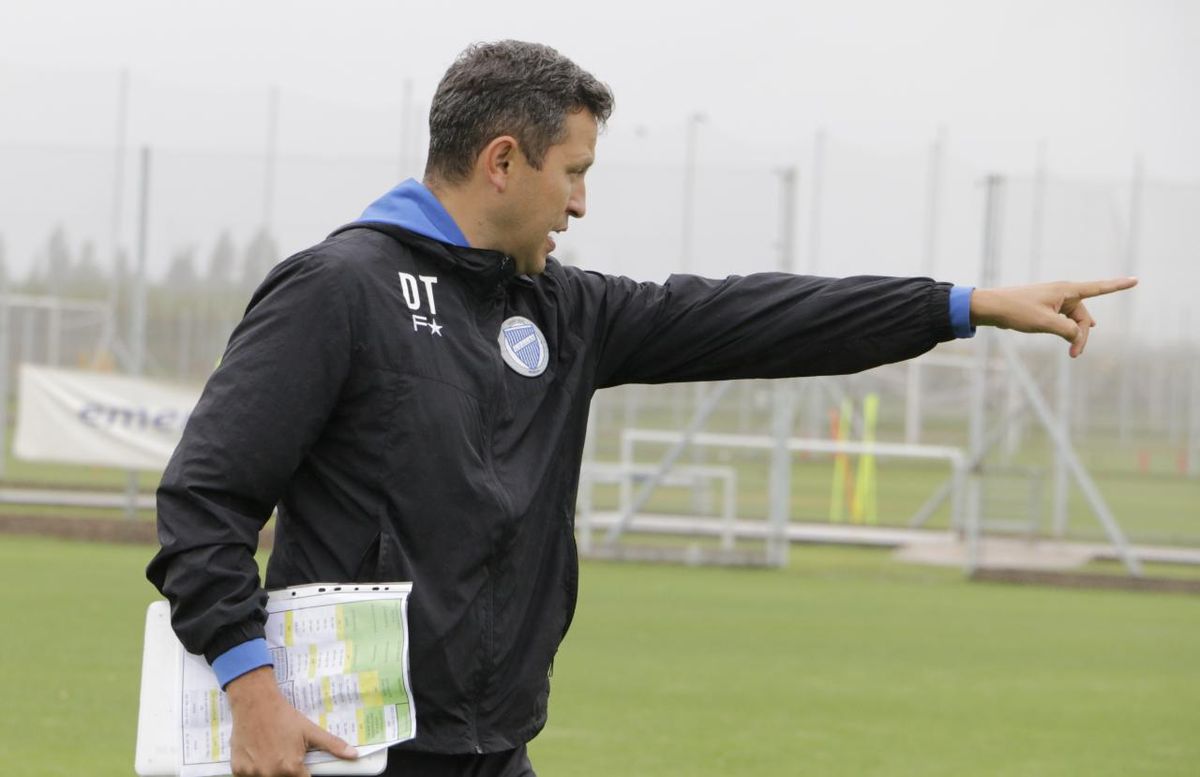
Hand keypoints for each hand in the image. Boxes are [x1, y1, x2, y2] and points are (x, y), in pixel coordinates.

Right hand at [225, 666, 357, 776]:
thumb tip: (353, 754)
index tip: (302, 767)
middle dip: (288, 770)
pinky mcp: (238, 770)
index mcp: (291, 767)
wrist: (254, 703)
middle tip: (284, 753)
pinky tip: (259, 753)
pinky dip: (254, 769)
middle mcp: (271, 774)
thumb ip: (332, 745)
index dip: (304, 774)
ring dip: (271, 770)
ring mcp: (252, 774)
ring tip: (272, 752)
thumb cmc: (283, 716)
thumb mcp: (310, 730)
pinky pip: (249, 776)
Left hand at [969, 277, 1136, 357]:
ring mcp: (1055, 300)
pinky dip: (1066, 330)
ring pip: (1073, 320)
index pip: (1098, 288)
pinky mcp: (1046, 307)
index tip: (1136, 280)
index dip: (1117, 286)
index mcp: (1066, 290)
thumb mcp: (1045, 323)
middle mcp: (1063, 293)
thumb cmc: (1017, 310)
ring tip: (1073, 354)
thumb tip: (1077, 336)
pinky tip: (1074, 338)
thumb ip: (1066, 330)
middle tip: (1075, 355)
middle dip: (1081, 335)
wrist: (992, 307)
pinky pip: (1063, 320)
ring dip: (1073, 335)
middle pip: (1083, 316)